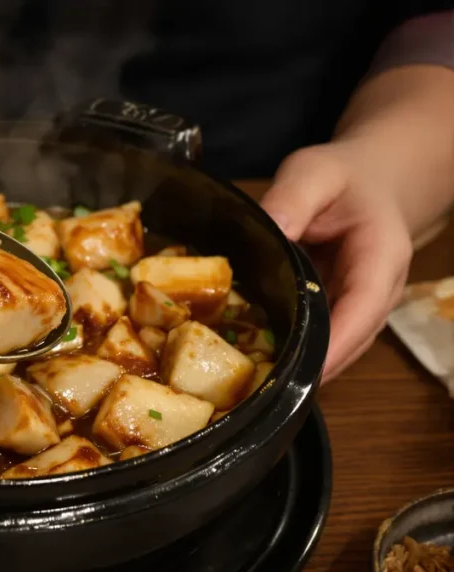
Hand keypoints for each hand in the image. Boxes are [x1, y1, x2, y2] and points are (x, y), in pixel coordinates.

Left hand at [260, 141, 413, 382]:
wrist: (371, 181)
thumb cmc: (344, 178)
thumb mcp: (316, 173)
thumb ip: (294, 197)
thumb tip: (272, 228)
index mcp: (381, 259)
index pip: (362, 309)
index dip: (333, 344)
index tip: (299, 372)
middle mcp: (379, 292)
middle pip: (350, 342)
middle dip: (310, 367)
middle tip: (260, 389)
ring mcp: (363, 308)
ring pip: (338, 348)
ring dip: (302, 366)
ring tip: (257, 385)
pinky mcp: (342, 312)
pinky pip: (322, 338)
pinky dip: (296, 351)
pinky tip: (261, 362)